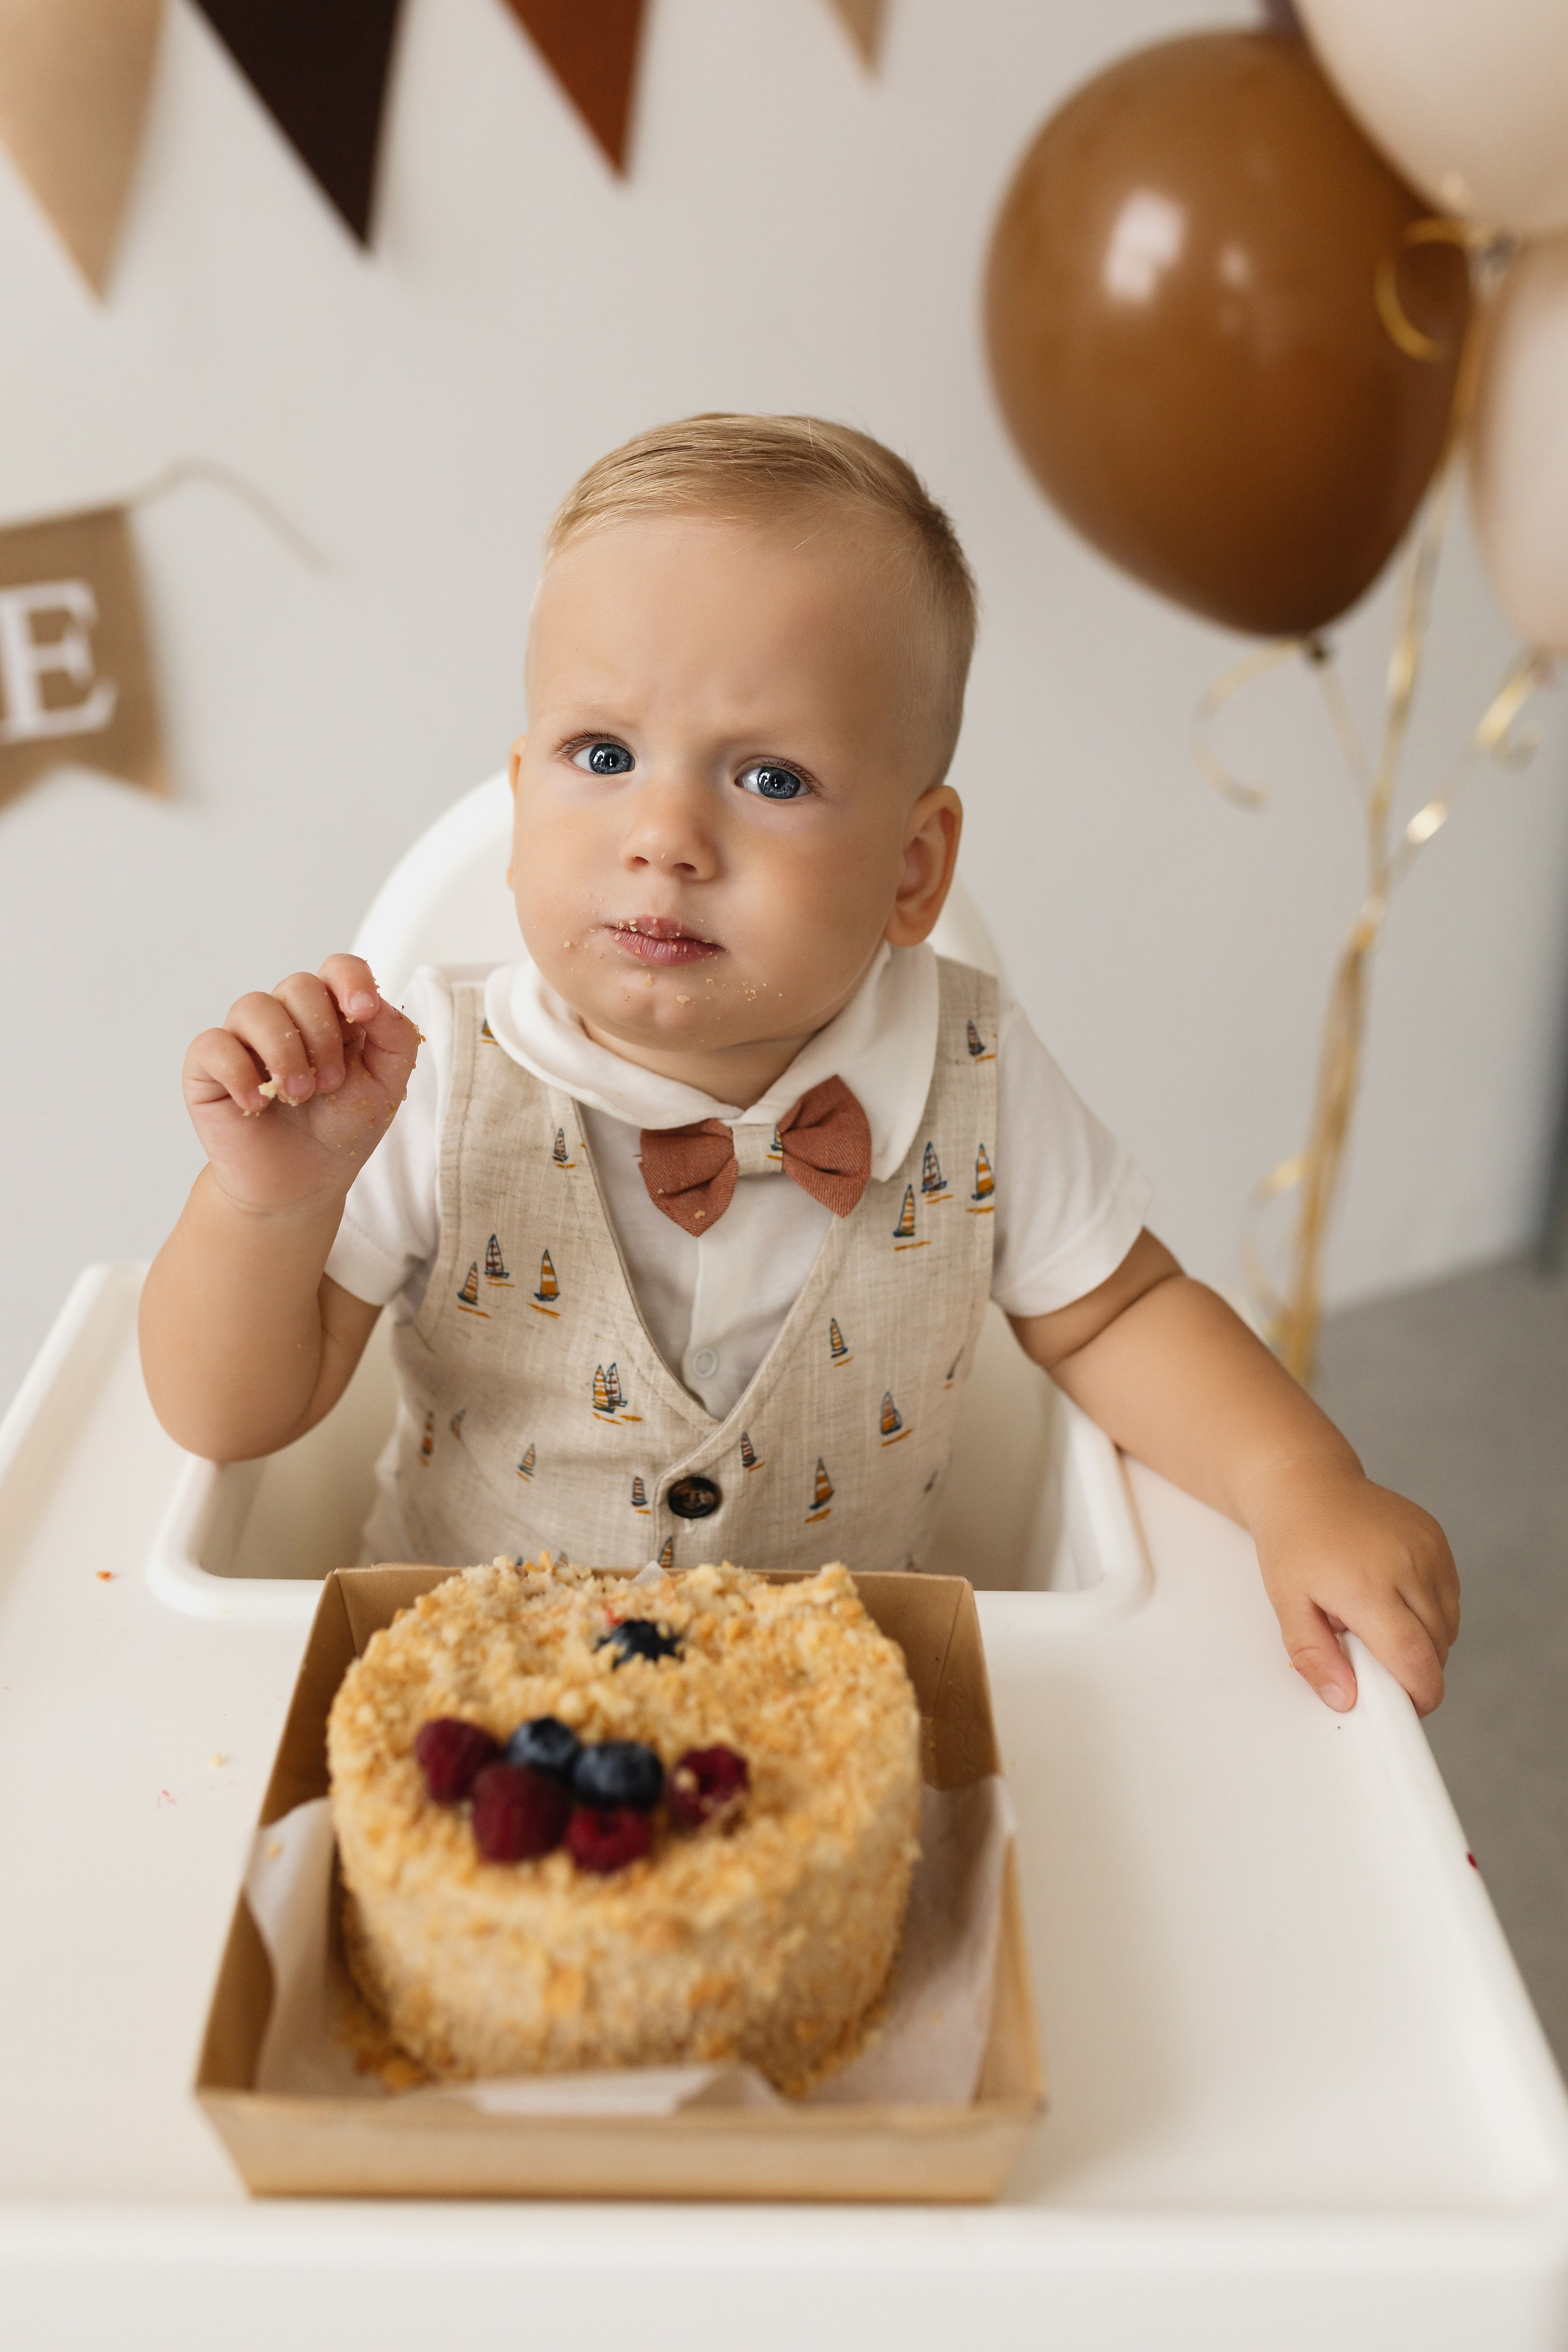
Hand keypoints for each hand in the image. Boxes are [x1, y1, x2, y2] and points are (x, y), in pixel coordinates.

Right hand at [183, 955, 420, 1219]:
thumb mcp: (387, 1086)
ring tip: (299, 1097)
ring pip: (254, 1006)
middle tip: (330, 1085)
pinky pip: (213, 1043)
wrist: (302, 1182)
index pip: (337, 968)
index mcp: (331, 1014)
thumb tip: (372, 1000)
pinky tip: (258, 1104)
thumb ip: (395, 1036)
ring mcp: (244, 1038)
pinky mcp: (208, 1066)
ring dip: (284, 1053)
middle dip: (322, 1036)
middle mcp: (286, 1017)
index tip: (362, 1013)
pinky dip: (239, 1074)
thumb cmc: (342, 1129)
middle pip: (299, 986)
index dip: (350, 980)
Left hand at [1248, 1458, 1458, 1715]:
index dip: (1419, 1695)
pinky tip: (1395, 1599)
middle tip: (1377, 1664)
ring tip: (1378, 1622)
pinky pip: (1449, 1595)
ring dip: (1425, 1641)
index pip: (1414, 1659)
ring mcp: (1427, 1548)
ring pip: (1448, 1624)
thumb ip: (1315, 1656)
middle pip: (1436, 1647)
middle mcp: (1405, 1565)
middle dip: (1415, 1669)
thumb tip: (1346, 1699)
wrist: (1304, 1483)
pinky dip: (1431, 1611)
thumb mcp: (1287, 1604)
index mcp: (1365, 1586)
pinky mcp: (1436, 1537)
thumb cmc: (1291, 1542)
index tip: (1406, 1709)